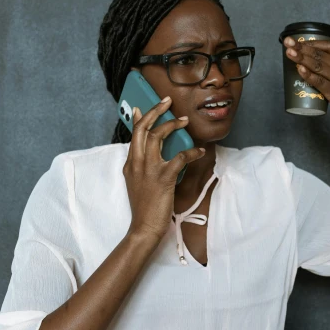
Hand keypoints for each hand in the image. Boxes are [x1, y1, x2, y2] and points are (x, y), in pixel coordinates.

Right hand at [123, 98, 205, 241]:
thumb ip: (139, 167)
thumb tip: (149, 153)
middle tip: (167, 101)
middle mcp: (136, 163)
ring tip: (184, 120)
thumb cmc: (144, 207)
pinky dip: (192, 151)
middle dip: (155, 111)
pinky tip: (200, 151)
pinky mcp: (163, 177)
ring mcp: (148, 169)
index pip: (133, 134)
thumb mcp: (136, 183)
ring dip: (173, 125)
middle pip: (143, 128)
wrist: (144, 227)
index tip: (141, 107)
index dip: (138, 118)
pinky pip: (180, 157)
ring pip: (158, 136)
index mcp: (130, 164)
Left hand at [283, 37, 329, 127]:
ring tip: (289, 53)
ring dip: (302, 58)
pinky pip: (320, 82)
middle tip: (287, 43)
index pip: (328, 45)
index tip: (297, 41)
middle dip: (302, 47)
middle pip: (320, 54)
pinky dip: (309, 75)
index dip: (311, 41)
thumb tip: (307, 63)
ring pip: (318, 66)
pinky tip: (299, 69)